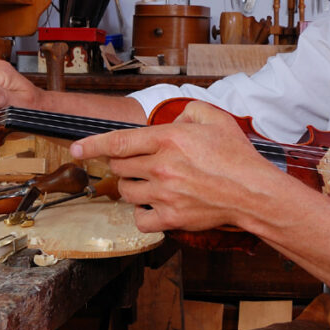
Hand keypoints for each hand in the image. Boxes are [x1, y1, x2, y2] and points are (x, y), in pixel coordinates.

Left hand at [70, 100, 282, 233]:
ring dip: (132, 186)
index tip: (76, 149)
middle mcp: (162, 166)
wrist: (253, 192)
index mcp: (169, 139)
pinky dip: (142, 212)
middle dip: (125, 163)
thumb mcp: (215, 118)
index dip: (92, 145)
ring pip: (126, 191)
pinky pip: (139, 218)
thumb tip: (172, 119)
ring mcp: (164, 193)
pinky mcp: (170, 217)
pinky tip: (155, 205)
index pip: (118, 141)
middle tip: (142, 163)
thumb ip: (188, 111)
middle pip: (120, 166)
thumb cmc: (236, 156)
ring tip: (152, 183)